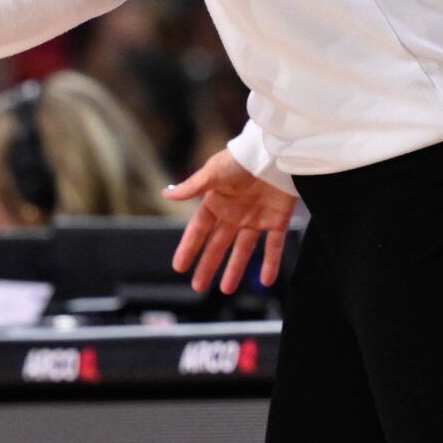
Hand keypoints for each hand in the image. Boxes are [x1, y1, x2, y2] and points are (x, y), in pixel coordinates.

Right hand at [165, 148, 297, 294]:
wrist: (275, 153)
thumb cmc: (241, 159)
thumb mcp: (213, 172)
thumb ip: (192, 187)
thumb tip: (165, 195)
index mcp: (216, 202)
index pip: (198, 231)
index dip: (189, 248)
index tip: (179, 267)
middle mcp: (234, 214)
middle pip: (218, 245)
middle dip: (207, 265)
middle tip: (197, 287)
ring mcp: (255, 219)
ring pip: (243, 250)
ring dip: (234, 269)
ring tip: (225, 289)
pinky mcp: (277, 220)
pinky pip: (273, 246)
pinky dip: (271, 263)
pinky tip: (266, 280)